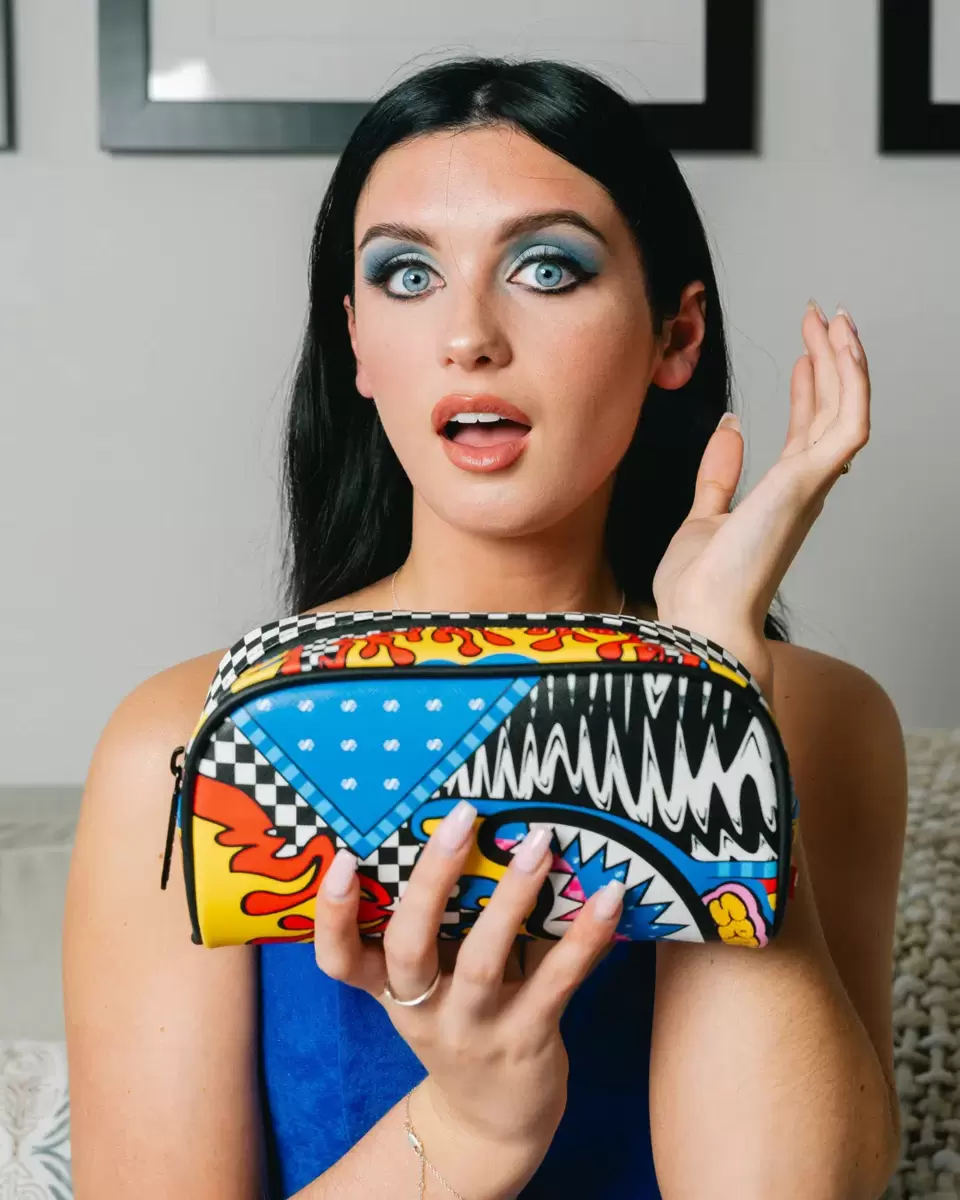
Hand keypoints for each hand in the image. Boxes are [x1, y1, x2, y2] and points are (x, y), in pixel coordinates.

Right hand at [313, 802, 624, 1196]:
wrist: (492, 1123)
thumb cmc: (462, 1025)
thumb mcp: (435, 984)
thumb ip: (445, 924)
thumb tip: (487, 829)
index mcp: (390, 990)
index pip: (340, 960)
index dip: (333, 915)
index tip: (341, 861)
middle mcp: (422, 1011)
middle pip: (410, 945)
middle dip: (431, 878)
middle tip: (460, 819)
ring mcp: (473, 1030)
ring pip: (483, 960)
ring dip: (512, 896)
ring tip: (537, 844)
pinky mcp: (526, 1039)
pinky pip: (555, 981)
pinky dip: (584, 937)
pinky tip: (609, 898)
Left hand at [652, 302, 868, 686]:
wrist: (702, 621)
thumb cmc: (701, 587)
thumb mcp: (703, 515)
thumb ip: (719, 473)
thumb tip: (730, 425)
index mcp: (781, 496)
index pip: (804, 432)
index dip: (808, 390)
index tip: (802, 355)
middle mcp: (804, 488)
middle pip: (829, 412)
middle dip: (829, 362)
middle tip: (822, 319)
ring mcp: (810, 485)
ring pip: (844, 409)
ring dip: (842, 361)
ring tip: (833, 319)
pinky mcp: (808, 483)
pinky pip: (847, 423)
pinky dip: (850, 383)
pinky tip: (841, 349)